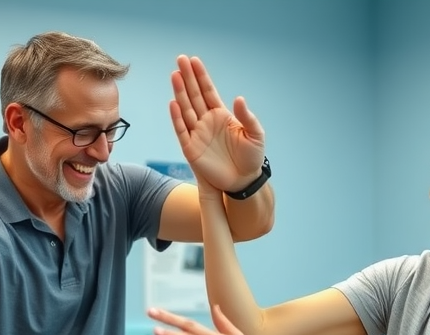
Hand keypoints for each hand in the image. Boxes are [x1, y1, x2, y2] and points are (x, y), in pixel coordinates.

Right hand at [169, 55, 265, 191]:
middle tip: (180, 59)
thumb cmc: (251, 157)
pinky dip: (177, 118)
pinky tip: (174, 103)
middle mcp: (206, 121)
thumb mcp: (255, 135)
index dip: (201, 76)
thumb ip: (247, 116)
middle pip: (194, 95)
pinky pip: (182, 131)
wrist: (243, 181)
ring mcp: (197, 134)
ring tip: (174, 75)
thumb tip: (238, 98)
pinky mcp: (191, 149)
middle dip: (187, 78)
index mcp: (221, 115)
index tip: (194, 60)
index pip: (208, 91)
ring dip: (180, 92)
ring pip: (186, 109)